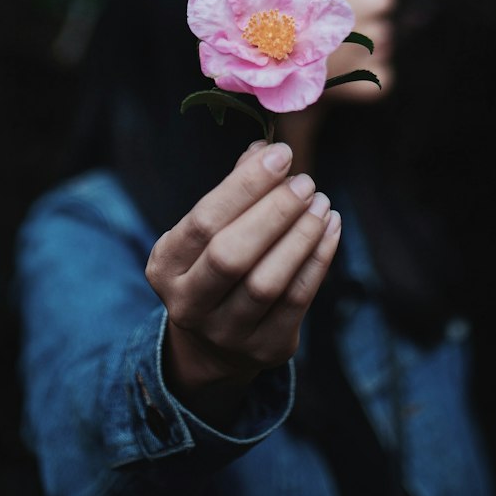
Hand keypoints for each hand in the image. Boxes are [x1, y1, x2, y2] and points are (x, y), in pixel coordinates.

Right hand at [145, 140, 340, 422]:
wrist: (214, 343)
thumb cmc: (214, 263)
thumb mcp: (210, 229)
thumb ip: (235, 188)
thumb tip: (267, 148)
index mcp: (165, 265)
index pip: (204, 221)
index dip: (245, 186)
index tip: (282, 155)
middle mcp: (187, 304)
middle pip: (232, 255)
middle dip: (274, 213)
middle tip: (306, 183)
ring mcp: (225, 333)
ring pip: (267, 282)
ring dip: (301, 236)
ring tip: (322, 203)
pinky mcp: (265, 348)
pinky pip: (297, 300)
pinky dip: (318, 260)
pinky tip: (330, 229)